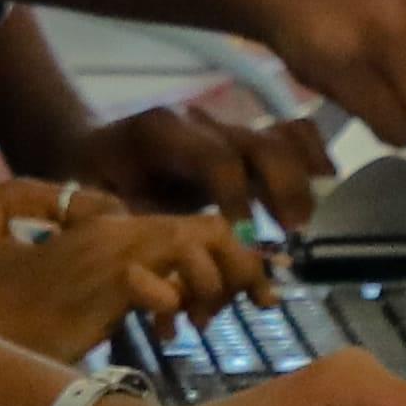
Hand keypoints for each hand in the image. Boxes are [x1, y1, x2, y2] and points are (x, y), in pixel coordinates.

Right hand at [0, 188, 257, 356]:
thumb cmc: (13, 312)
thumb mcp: (85, 297)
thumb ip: (124, 286)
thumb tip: (169, 299)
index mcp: (115, 229)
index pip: (196, 227)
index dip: (235, 258)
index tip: (255, 296)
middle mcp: (120, 228)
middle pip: (212, 228)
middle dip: (245, 265)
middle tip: (258, 304)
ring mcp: (115, 249)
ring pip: (200, 241)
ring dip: (219, 279)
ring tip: (206, 321)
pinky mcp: (106, 277)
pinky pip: (169, 274)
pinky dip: (181, 296)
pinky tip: (166, 329)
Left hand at [59, 99, 338, 228]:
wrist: (85, 153)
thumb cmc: (90, 187)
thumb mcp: (98, 209)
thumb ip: (136, 232)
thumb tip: (171, 281)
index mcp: (160, 134)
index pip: (217, 159)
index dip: (237, 199)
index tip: (247, 240)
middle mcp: (200, 124)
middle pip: (259, 145)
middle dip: (280, 191)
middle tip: (289, 235)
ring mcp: (224, 129)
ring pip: (282, 136)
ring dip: (300, 181)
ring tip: (300, 223)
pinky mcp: (240, 143)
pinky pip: (289, 136)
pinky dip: (310, 159)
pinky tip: (320, 189)